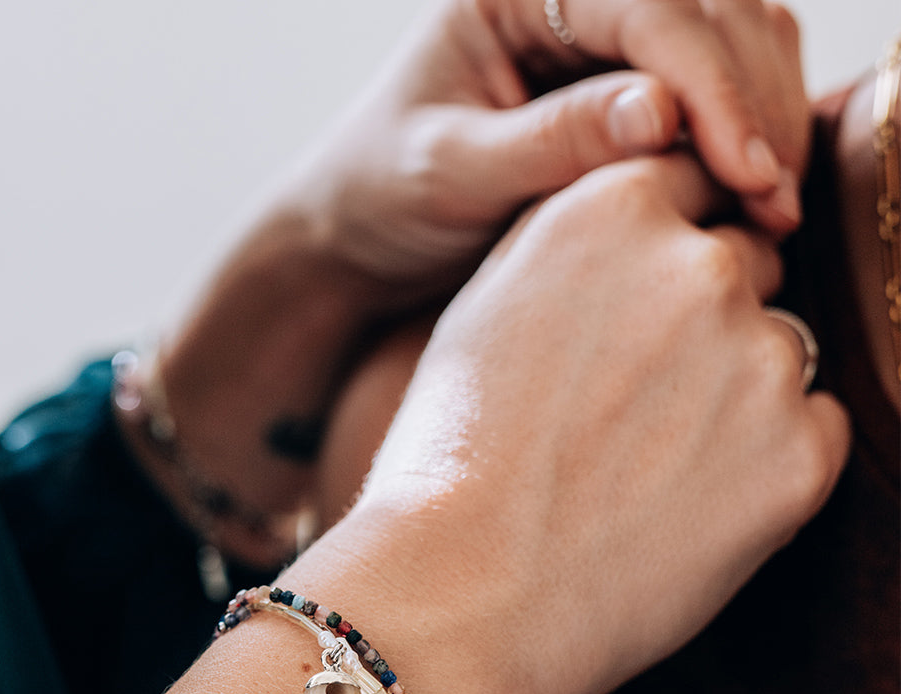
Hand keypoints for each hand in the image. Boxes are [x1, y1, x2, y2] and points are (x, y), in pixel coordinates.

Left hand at [293, 0, 806, 298]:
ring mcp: (605, 34)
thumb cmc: (381, 194)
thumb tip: (662, 113)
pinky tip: (750, 198)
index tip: (748, 172)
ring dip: (765, 116)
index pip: (652, 8)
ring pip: (734, 37)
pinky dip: (747, 132)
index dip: (713, 87)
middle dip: (753, 103)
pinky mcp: (626, 83)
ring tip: (770, 213)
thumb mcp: (450, 173)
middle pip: (713, 10)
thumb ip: (549, 142)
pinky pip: (717, 85)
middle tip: (774, 205)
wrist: (360, 232)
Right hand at [317, 151, 846, 693]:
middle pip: (743, 269)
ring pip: (780, 355)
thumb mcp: (484, 312)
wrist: (460, 597)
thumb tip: (645, 240)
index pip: (690, 189)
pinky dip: (768, 469)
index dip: (660, 260)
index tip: (632, 318)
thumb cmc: (447, 469)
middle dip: (702, 324)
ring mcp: (761, 360)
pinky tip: (683, 512)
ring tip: (646, 475)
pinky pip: (814, 437)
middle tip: (630, 413)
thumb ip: (577, 250)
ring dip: (737, 397)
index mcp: (614, 209)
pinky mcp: (801, 456)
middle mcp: (701, 266)